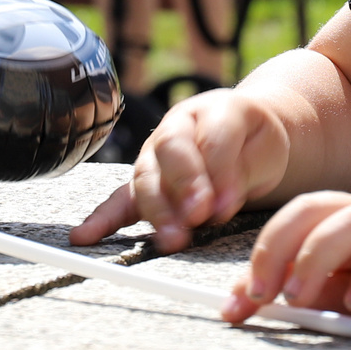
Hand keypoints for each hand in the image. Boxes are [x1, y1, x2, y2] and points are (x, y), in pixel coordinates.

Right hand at [70, 85, 293, 253]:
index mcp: (215, 110)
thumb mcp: (265, 149)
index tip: (227, 204)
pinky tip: (85, 235)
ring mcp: (155, 154)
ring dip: (157, 210)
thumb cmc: (255, 142)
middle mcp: (178, 127)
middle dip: (182, 187)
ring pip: (147, 177)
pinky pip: (121, 198)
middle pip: (171, 152)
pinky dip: (103, 218)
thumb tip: (219, 206)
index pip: (213, 138)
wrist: (245, 135)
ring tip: (172, 240)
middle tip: (197, 216)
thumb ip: (242, 172)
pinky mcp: (144, 181)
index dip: (219, 172)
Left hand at [224, 190, 350, 326]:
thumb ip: (337, 292)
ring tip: (299, 298)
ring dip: (314, 259)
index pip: (293, 224)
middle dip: (273, 251)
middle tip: (257, 295)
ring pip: (347, 222)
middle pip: (309, 211)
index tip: (234, 307)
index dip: (257, 259)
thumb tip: (280, 306)